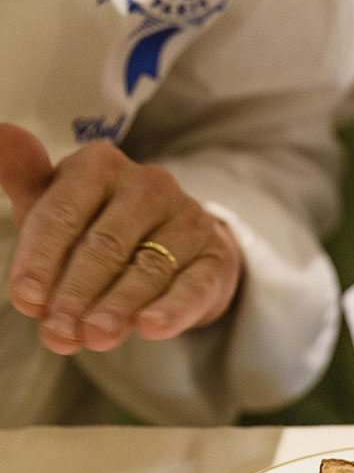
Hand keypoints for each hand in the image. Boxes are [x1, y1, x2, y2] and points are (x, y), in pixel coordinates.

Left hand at [0, 123, 241, 354]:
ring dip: (117, 307)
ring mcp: (187, 218)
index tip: (26, 300)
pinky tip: (151, 328)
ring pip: (146, 268)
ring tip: (94, 338)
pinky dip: (171, 309)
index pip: (63, 213)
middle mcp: (148, 184)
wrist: (174, 247)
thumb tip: (1, 134)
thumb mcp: (58, 206)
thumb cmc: (100, 227)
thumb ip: (24, 178)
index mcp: (99, 165)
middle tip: (58, 332)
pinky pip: (191, 285)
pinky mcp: (214, 255)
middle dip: (77, 293)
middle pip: (104, 245)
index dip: (41, 259)